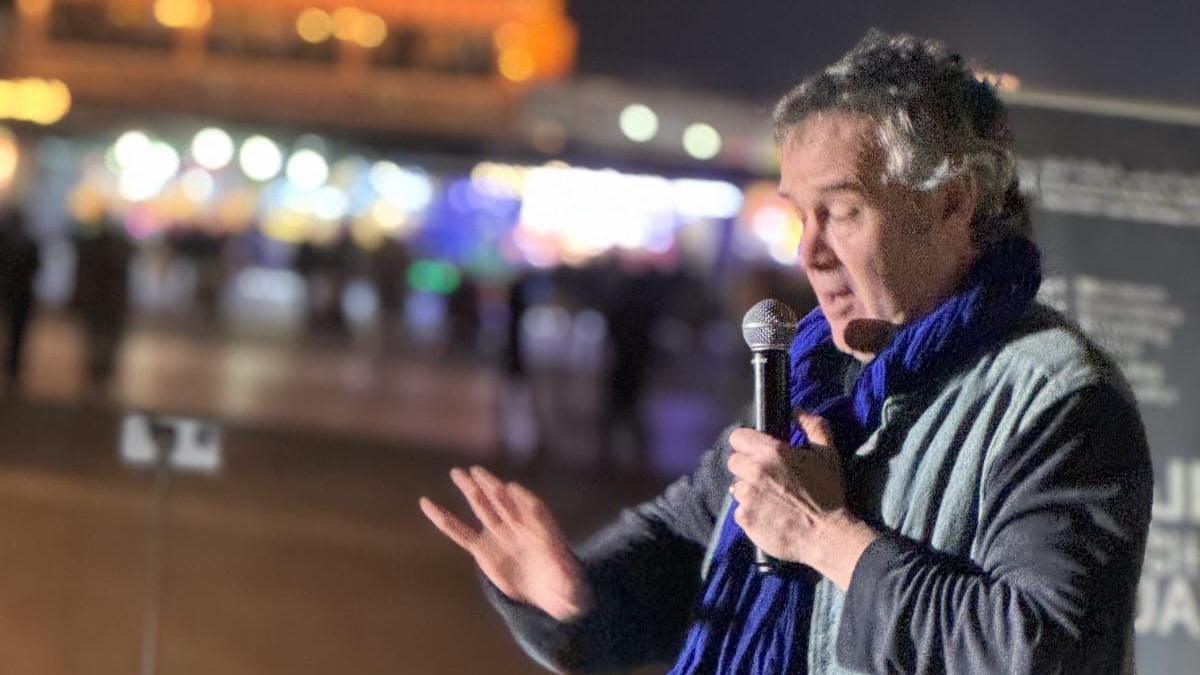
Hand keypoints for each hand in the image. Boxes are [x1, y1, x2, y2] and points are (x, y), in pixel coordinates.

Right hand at [419, 466, 594, 621]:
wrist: (548, 591)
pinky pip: (461, 533)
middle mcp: (521, 529)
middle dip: (493, 488)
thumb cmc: (564, 588)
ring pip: (484, 510)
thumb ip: (567, 583)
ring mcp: (501, 536)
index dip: (524, 501)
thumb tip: (568, 583)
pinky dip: (445, 520)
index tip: (512, 490)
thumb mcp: (571, 589)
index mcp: (546, 533)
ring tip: (458, 473)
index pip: (536, 512)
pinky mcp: (483, 549)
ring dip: (472, 491)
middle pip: (507, 504)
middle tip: (479, 472)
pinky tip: (427, 504)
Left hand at [727, 414, 876, 588]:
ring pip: (737, 487)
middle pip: (734, 462)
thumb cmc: (829, 494)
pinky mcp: (744, 518)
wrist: (828, 536)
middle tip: (768, 478)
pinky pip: (739, 510)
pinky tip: (770, 516)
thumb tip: (797, 411)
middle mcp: (755, 472)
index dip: (747, 443)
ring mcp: (747, 497)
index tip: (757, 451)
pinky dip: (751, 513)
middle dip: (748, 467)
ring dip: (749, 491)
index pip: (737, 437)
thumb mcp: (827, 454)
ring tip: (772, 500)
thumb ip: (813, 426)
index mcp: (772, 453)